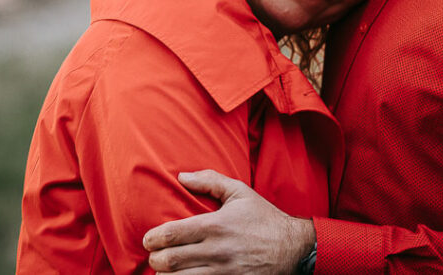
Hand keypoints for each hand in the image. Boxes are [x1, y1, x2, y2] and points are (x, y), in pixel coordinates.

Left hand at [143, 170, 314, 273]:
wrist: (293, 248)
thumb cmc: (264, 218)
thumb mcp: (240, 192)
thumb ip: (209, 181)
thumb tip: (181, 177)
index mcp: (216, 225)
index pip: (172, 234)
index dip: (153, 238)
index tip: (149, 238)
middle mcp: (216, 251)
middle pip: (170, 260)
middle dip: (155, 259)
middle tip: (155, 255)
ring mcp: (223, 273)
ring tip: (164, 269)